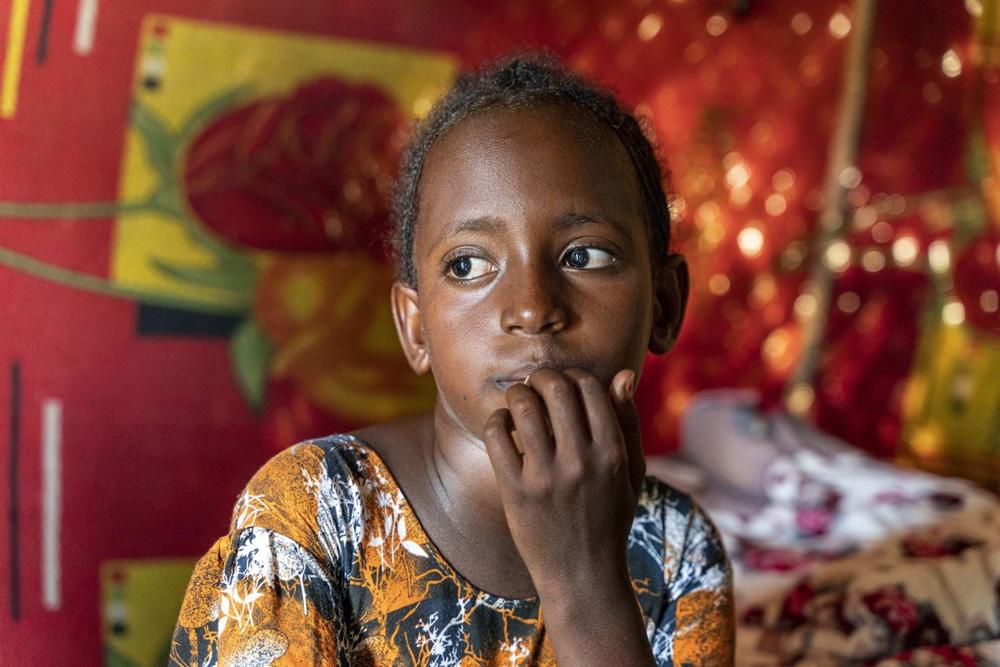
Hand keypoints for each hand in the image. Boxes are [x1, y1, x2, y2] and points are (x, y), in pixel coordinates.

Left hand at [482, 367, 645, 600]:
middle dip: (542, 376)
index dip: (574, 375)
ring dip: (516, 394)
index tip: (565, 383)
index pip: (590, 387)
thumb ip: (629, 423)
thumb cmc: (609, 519)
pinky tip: (503, 425)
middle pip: (556, 388)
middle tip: (536, 385)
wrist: (583, 576)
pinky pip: (497, 436)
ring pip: (523, 406)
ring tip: (517, 400)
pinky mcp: (515, 492)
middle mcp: (580, 462)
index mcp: (612, 454)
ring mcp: (546, 478)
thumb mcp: (632, 474)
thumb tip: (623, 375)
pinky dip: (496, 420)